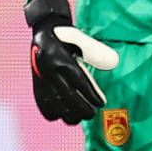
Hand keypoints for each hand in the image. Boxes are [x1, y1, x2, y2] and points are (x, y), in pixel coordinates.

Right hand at [25, 0, 117, 124]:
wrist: (44, 32)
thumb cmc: (68, 38)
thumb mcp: (83, 40)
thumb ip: (98, 52)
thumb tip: (114, 62)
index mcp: (63, 61)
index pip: (80, 84)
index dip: (91, 96)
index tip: (101, 104)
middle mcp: (51, 72)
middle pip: (68, 98)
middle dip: (82, 109)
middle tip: (92, 114)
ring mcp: (42, 80)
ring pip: (54, 104)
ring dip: (68, 115)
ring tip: (79, 117)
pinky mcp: (36, 85)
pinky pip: (43, 104)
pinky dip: (53, 113)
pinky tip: (63, 114)